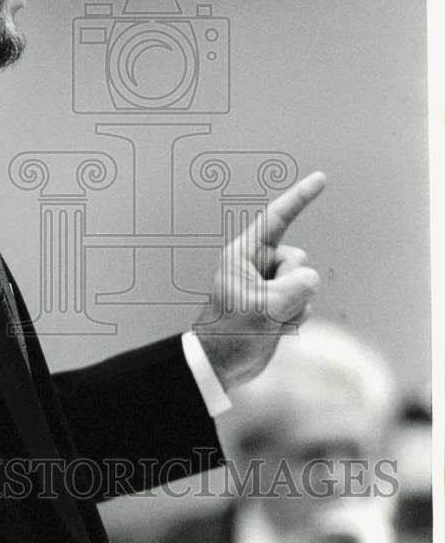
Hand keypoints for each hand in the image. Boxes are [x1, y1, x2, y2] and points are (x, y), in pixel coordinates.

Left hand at [194, 171, 325, 392]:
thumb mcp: (263, 309)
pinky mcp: (278, 302)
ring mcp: (269, 284)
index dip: (300, 198)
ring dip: (293, 306)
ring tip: (266, 320)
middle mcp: (258, 264)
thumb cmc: (230, 333)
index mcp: (243, 255)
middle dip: (291, 285)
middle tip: (264, 308)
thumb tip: (310, 280)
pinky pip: (304, 303)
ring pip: (305, 284)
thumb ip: (295, 288)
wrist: (222, 365)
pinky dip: (295, 317)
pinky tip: (274, 328)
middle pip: (298, 260)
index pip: (276, 219)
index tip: (321, 178)